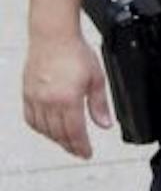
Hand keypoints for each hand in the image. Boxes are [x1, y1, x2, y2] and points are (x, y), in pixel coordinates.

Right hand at [22, 32, 111, 159]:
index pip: (74, 132)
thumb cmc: (75, 53)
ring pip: (43, 129)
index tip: (87, 154)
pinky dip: (40, 128)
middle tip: (79, 152)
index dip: (81, 146)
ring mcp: (35, 98)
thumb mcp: (97, 79)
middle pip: (58, 133)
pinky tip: (48, 130)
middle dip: (70, 146)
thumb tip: (105, 124)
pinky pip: (31, 118)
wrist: (53, 36)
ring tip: (67, 142)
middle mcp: (48, 101)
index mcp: (68, 99)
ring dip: (55, 139)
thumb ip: (99, 104)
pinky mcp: (26, 93)